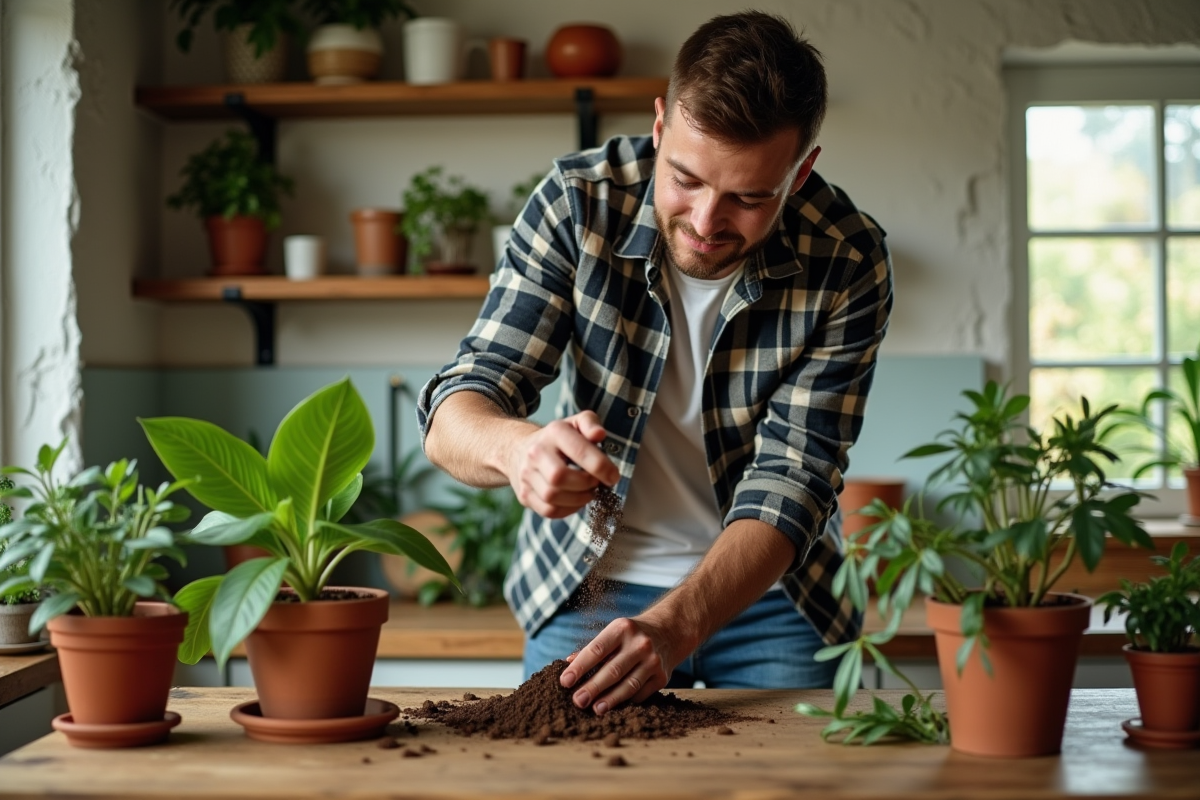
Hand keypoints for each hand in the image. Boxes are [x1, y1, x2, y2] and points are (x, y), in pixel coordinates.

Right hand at [506, 411, 618, 518]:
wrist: (520, 448)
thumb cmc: (557, 438)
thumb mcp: (575, 423)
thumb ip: (590, 424)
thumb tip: (599, 434)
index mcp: (554, 432)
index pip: (578, 451)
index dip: (600, 467)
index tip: (613, 476)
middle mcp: (536, 453)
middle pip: (559, 477)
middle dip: (585, 484)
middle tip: (597, 483)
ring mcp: (527, 475)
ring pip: (552, 497)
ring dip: (578, 499)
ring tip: (588, 492)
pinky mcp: (525, 494)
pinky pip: (548, 510)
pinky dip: (568, 510)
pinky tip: (575, 501)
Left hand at [559, 615, 682, 714]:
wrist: (670, 631)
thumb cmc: (631, 635)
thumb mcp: (613, 633)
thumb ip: (592, 649)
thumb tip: (568, 663)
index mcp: (622, 629)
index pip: (597, 650)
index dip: (580, 667)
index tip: (565, 682)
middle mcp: (640, 644)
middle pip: (612, 670)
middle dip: (593, 687)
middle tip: (577, 701)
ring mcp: (653, 661)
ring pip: (628, 685)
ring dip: (610, 699)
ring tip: (595, 709)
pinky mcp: (662, 677)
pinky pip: (641, 694)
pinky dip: (625, 701)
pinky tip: (613, 707)